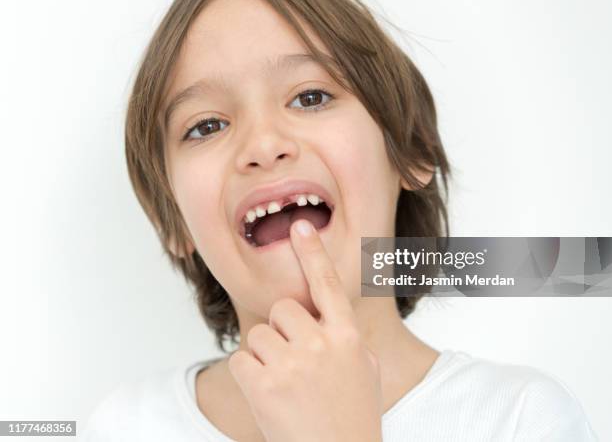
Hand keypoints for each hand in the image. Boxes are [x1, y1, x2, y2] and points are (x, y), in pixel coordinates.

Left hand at [228, 219, 382, 441]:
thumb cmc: (352, 418)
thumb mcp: (364, 372)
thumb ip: (346, 338)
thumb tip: (327, 318)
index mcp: (348, 338)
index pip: (329, 285)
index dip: (314, 253)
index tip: (301, 226)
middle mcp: (321, 345)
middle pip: (283, 309)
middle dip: (282, 330)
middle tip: (293, 363)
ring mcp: (293, 365)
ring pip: (259, 334)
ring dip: (265, 356)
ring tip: (284, 385)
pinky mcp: (265, 386)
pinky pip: (241, 360)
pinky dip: (249, 375)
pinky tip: (268, 396)